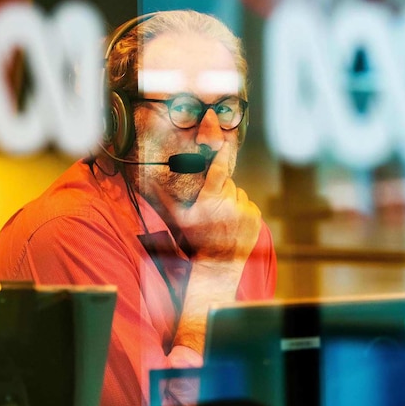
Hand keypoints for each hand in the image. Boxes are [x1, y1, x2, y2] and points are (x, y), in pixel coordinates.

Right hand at [159, 144, 261, 269]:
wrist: (219, 263)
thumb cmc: (197, 240)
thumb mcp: (179, 219)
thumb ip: (165, 198)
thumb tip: (149, 180)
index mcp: (210, 199)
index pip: (219, 169)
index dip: (221, 154)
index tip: (224, 143)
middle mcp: (229, 202)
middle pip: (228, 183)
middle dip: (222, 190)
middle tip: (214, 206)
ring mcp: (244, 210)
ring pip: (239, 193)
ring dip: (233, 201)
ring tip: (224, 217)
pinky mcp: (255, 217)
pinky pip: (249, 205)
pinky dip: (243, 210)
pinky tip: (234, 222)